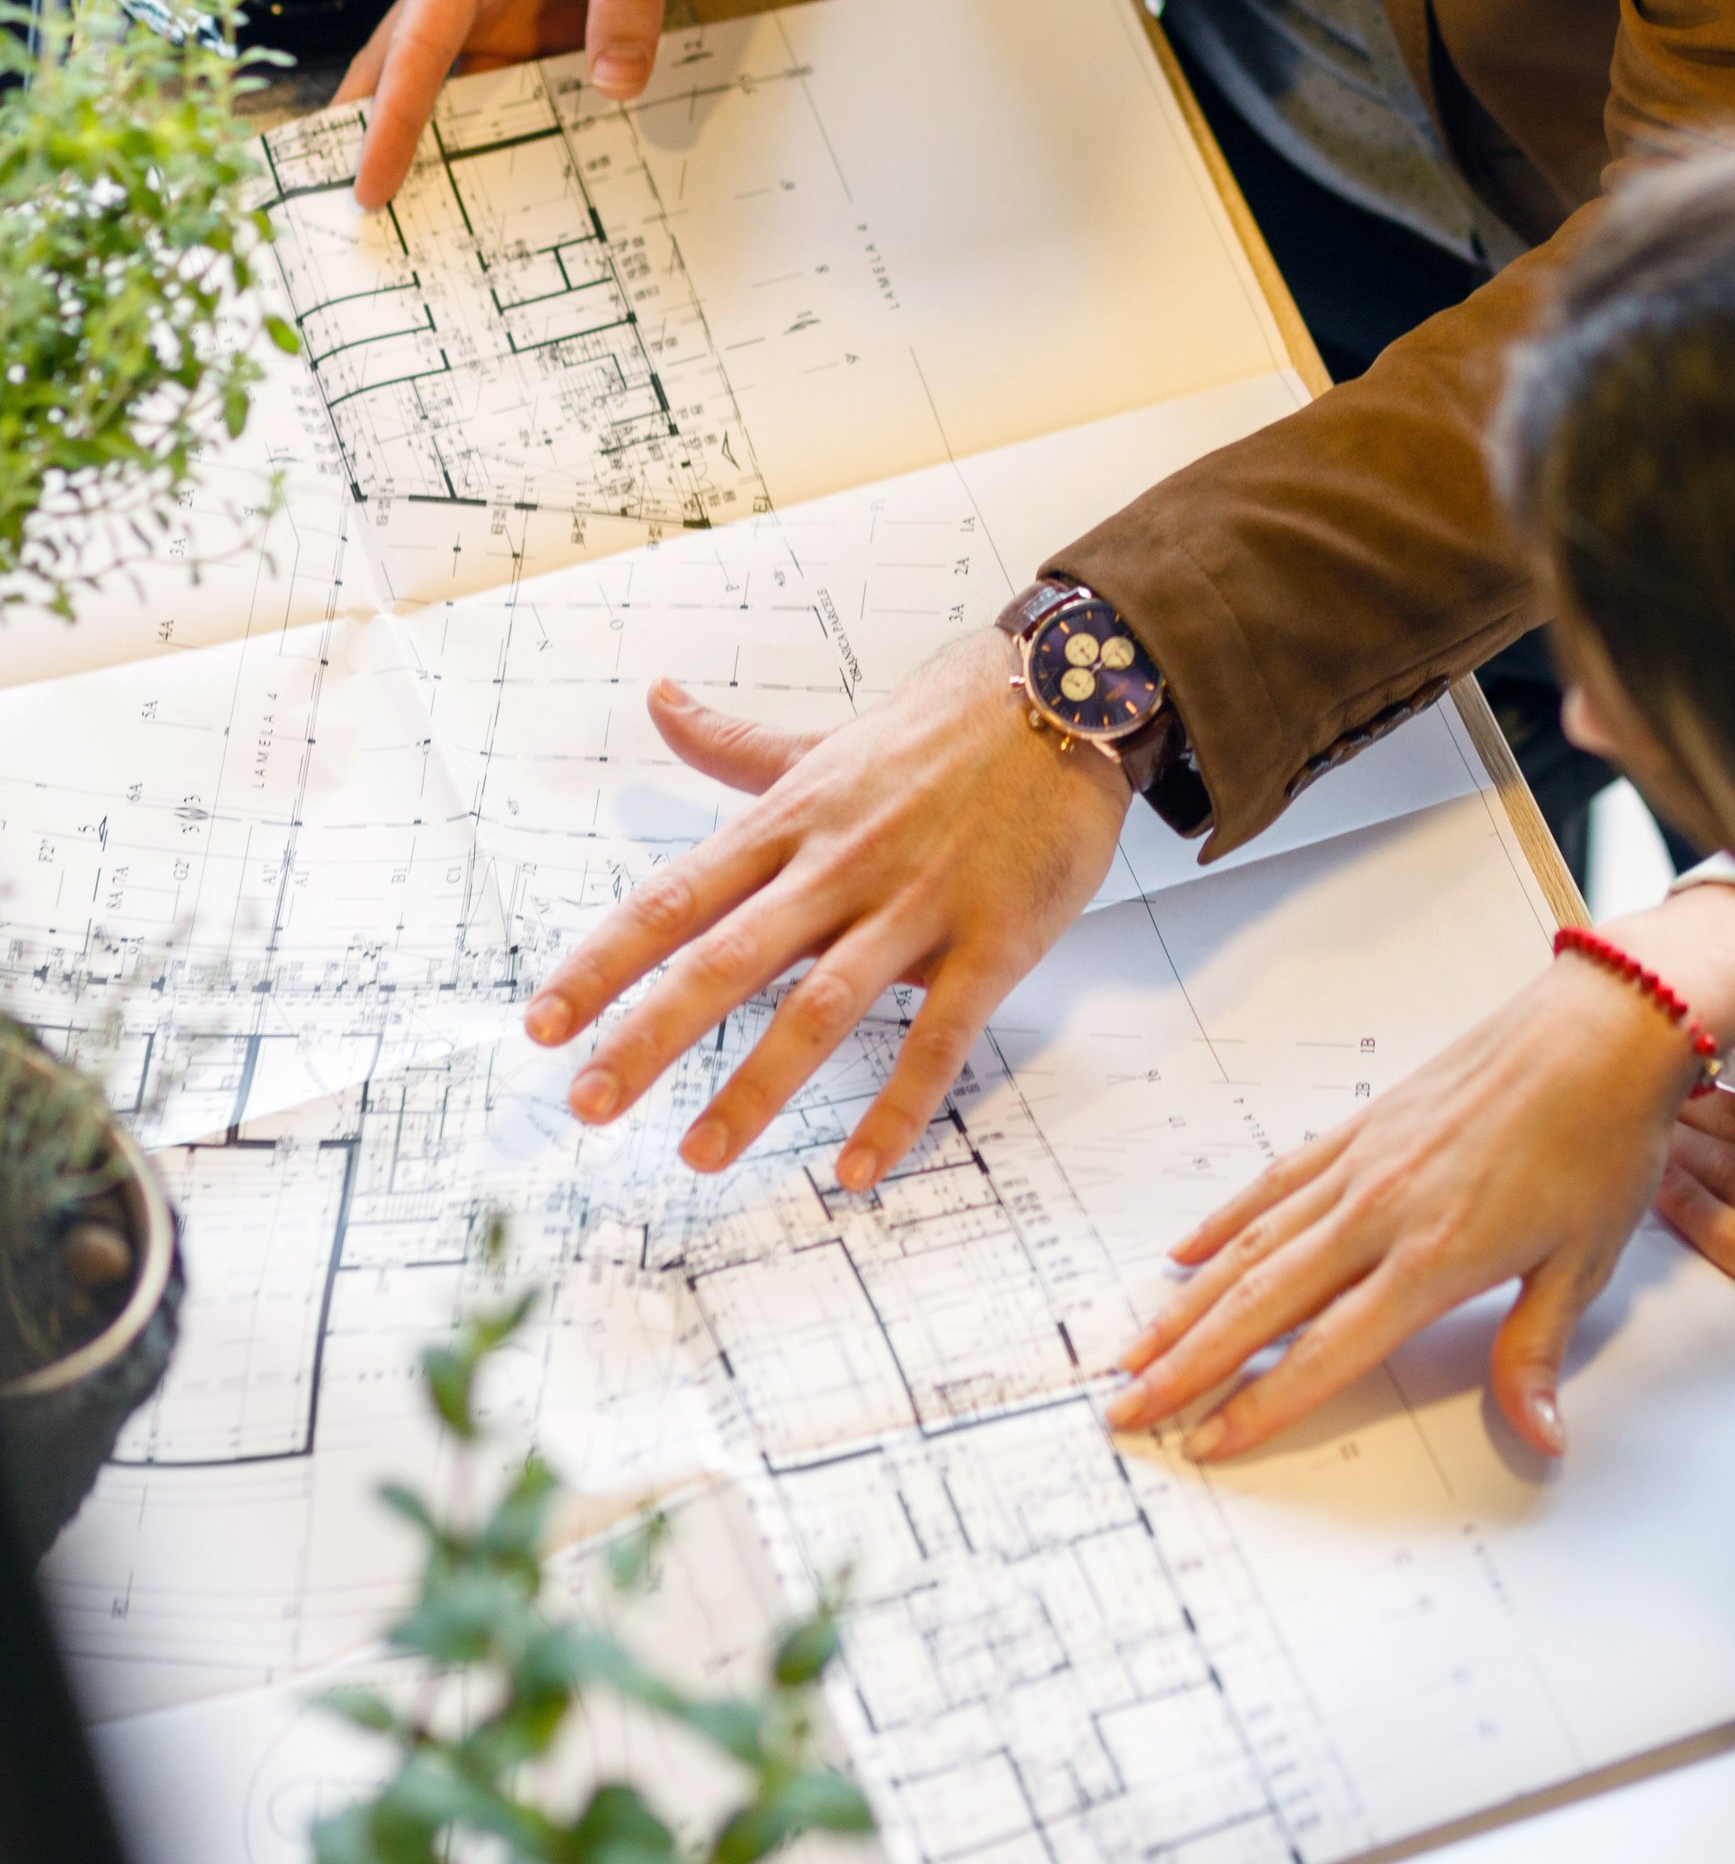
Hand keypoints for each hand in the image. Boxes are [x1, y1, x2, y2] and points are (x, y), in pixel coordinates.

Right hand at [335, 0, 725, 209]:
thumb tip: (615, 81)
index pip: (420, 38)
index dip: (391, 113)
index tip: (367, 179)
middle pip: (412, 69)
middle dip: (376, 137)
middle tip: (346, 217)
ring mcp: (509, 11)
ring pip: (461, 90)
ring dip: (441, 150)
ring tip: (413, 227)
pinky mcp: (547, 32)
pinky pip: (524, 92)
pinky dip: (511, 138)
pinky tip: (506, 194)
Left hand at [521, 636, 1130, 1179]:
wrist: (1062, 696)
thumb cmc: (941, 727)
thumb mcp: (823, 739)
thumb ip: (733, 742)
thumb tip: (658, 697)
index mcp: (789, 825)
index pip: (674, 900)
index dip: (603, 964)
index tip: (542, 1025)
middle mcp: (838, 868)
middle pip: (726, 958)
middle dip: (652, 1036)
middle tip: (588, 1106)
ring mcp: (915, 906)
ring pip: (822, 1006)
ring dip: (758, 1085)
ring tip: (701, 1154)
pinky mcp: (992, 941)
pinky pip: (940, 1037)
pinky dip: (900, 1105)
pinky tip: (860, 1168)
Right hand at [1108, 952, 1691, 1466]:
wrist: (1602, 1029)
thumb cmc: (1603, 1141)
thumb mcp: (1585, 1263)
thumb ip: (1537, 1352)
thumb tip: (1540, 1437)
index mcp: (1433, 1258)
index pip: (1325, 1351)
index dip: (1261, 1405)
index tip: (1207, 1441)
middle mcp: (1379, 1211)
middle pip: (1261, 1303)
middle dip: (1187, 1363)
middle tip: (1124, 1407)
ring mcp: (1362, 1162)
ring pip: (1252, 1245)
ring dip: (1188, 1302)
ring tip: (1136, 1346)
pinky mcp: (1362, 1123)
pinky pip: (1276, 1180)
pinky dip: (1225, 1219)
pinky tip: (1188, 1250)